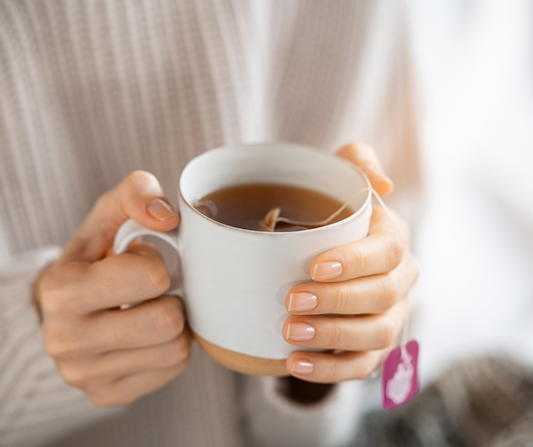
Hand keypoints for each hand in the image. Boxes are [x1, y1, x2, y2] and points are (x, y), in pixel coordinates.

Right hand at [34, 171, 190, 405]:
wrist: (68, 306)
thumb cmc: (96, 257)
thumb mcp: (109, 214)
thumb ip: (136, 193)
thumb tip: (168, 218)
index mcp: (61, 291)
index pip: (151, 278)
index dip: (155, 263)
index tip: (137, 262)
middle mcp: (66, 341)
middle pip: (167, 321)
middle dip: (168, 297)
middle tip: (149, 292)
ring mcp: (85, 376)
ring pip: (176, 349)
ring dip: (173, 323)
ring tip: (148, 310)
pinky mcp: (108, 394)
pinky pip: (174, 368)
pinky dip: (170, 347)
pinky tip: (147, 334)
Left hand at [282, 142, 418, 382]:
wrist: (318, 254)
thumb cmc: (325, 212)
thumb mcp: (336, 177)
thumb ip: (356, 161)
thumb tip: (383, 183)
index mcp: (392, 239)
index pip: (388, 251)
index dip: (355, 262)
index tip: (313, 266)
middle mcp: (400, 280)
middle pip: (383, 297)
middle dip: (337, 302)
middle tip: (292, 300)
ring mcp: (390, 317)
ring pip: (376, 335)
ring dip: (333, 337)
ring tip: (289, 333)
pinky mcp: (372, 347)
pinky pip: (361, 366)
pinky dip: (330, 370)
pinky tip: (295, 364)